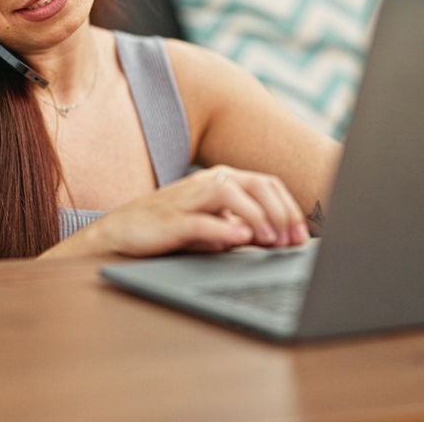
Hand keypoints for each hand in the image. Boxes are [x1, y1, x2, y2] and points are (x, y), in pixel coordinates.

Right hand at [87, 165, 310, 257]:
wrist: (121, 233)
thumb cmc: (171, 229)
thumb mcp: (214, 227)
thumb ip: (243, 228)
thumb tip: (280, 240)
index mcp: (223, 181)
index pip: (268, 184)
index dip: (290, 209)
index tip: (302, 238)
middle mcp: (209, 182)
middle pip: (256, 184)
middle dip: (281, 212)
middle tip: (293, 242)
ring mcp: (188, 198)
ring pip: (231, 193)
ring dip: (257, 216)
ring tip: (271, 241)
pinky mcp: (170, 219)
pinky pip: (200, 219)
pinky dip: (222, 229)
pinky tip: (240, 240)